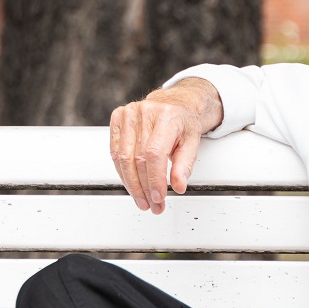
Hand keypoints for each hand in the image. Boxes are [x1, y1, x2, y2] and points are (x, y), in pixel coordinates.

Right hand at [109, 78, 223, 212]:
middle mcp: (145, 112)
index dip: (154, 179)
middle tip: (152, 204)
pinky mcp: (117, 117)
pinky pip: (115, 152)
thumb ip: (185, 165)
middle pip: (138, 159)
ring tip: (141, 199)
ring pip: (123, 158)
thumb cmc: (184, 123)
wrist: (175, 102)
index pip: (154, 153)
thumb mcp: (193, 143)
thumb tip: (178, 186)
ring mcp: (128, 113)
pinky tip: (131, 183)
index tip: (158, 197)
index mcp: (167, 116)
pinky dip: (122, 172)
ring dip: (131, 184)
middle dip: (143, 188)